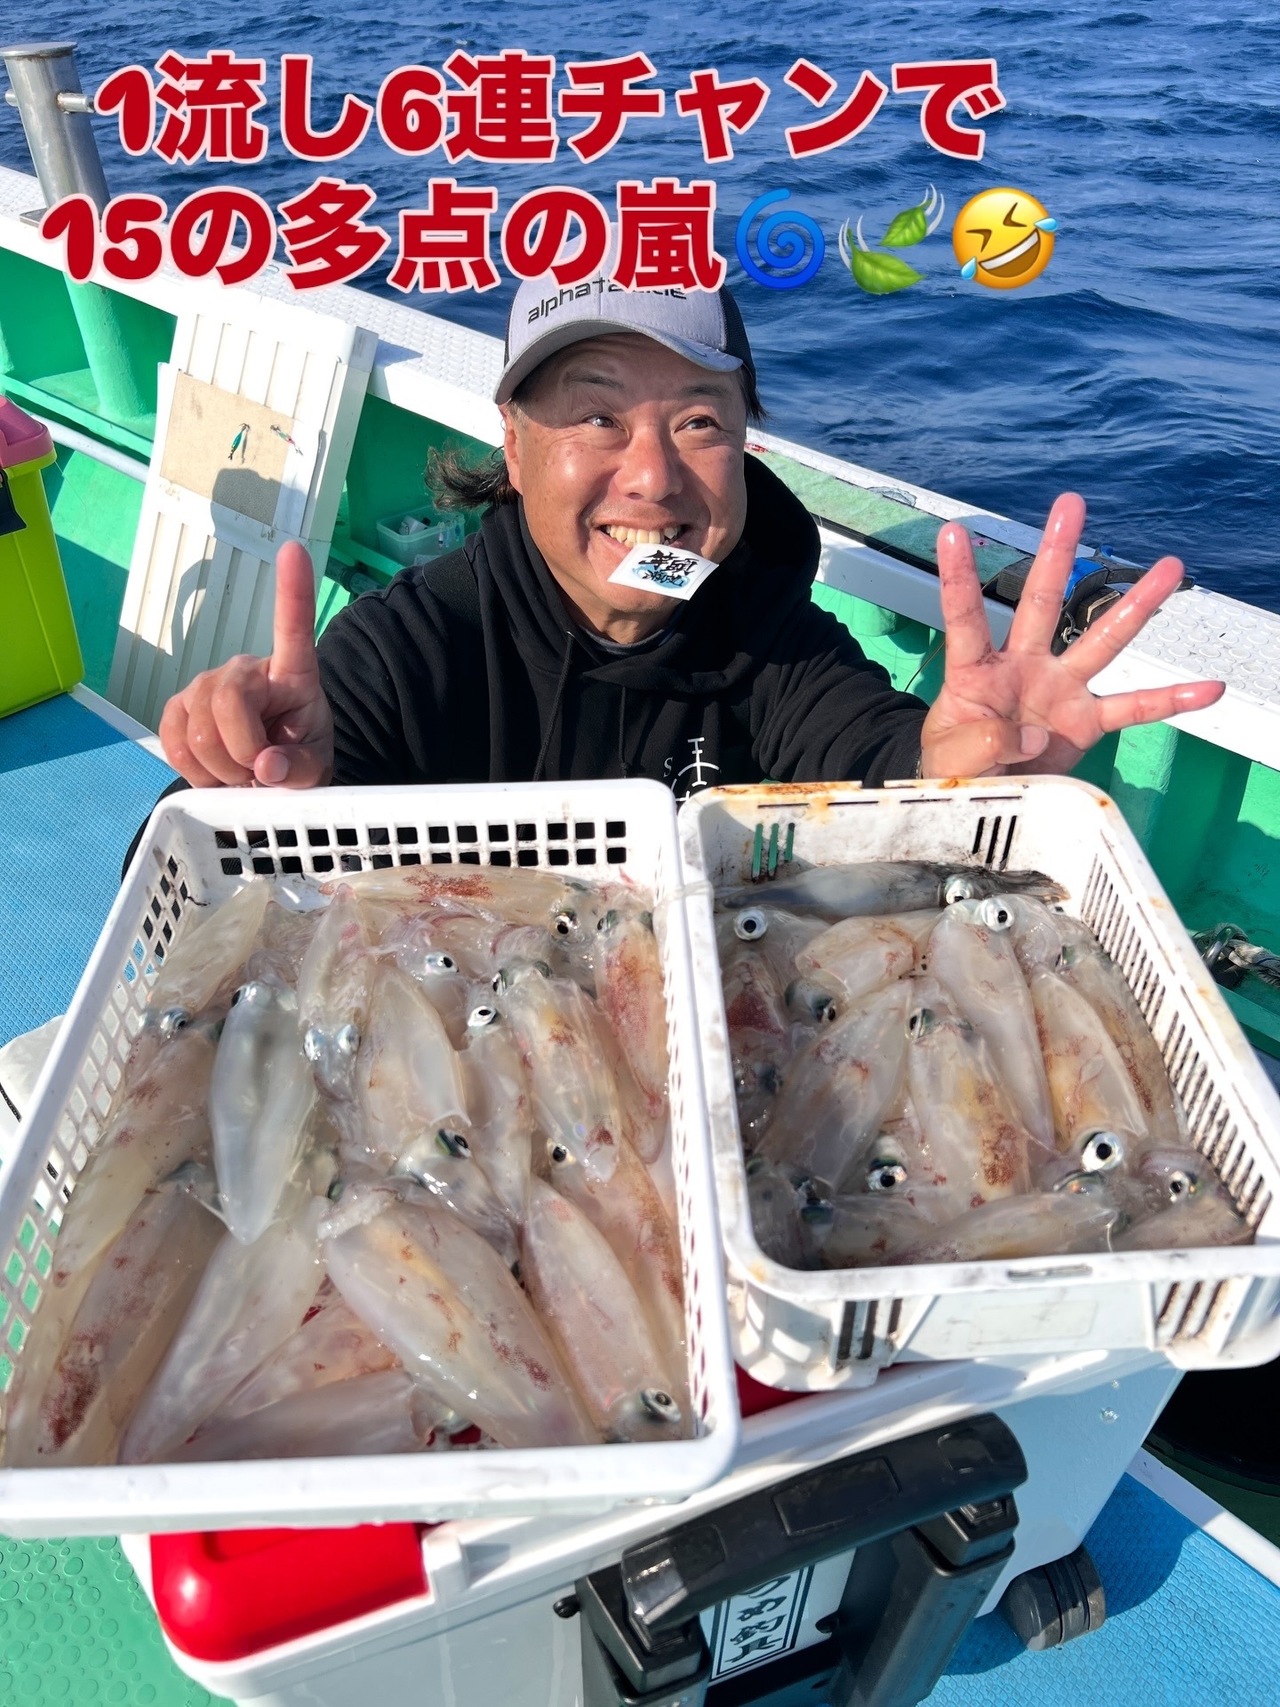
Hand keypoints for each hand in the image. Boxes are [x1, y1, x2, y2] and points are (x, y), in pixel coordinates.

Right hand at [159, 541, 334, 788]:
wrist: (266, 777)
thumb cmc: (295, 758)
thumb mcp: (313, 770)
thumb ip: (297, 768)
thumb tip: (265, 764)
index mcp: (292, 673)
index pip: (293, 626)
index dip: (293, 589)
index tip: (294, 549)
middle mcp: (244, 669)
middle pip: (228, 704)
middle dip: (241, 753)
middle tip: (258, 775)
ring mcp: (205, 685)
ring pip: (198, 732)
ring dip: (220, 770)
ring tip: (240, 774)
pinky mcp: (177, 707)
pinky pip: (173, 742)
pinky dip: (194, 770)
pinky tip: (214, 771)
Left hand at [919, 493, 1224, 778]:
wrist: (984, 799)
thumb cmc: (957, 769)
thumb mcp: (950, 760)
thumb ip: (980, 744)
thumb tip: (1030, 735)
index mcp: (975, 671)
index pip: (965, 618)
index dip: (958, 577)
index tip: (952, 531)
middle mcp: (1023, 667)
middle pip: (1040, 602)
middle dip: (1055, 553)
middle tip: (1071, 503)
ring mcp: (1058, 689)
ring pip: (1102, 641)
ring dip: (1136, 605)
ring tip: (1171, 567)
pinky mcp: (1085, 722)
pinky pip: (1133, 709)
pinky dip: (1170, 701)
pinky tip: (1206, 688)